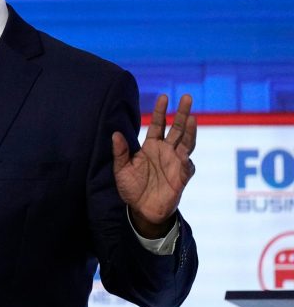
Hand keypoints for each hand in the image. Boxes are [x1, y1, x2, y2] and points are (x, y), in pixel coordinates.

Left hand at [112, 94, 196, 238]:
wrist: (142, 210)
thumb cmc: (131, 188)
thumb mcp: (121, 169)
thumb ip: (120, 152)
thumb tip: (115, 134)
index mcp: (151, 146)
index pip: (158, 124)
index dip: (161, 111)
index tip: (164, 97)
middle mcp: (165, 151)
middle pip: (177, 128)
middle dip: (182, 112)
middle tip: (187, 96)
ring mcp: (175, 162)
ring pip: (186, 142)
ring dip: (190, 130)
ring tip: (191, 118)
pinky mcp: (182, 176)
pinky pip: (188, 165)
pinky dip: (187, 159)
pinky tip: (185, 155)